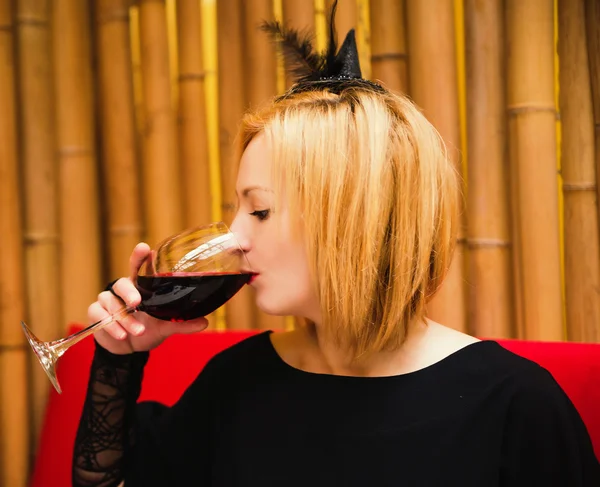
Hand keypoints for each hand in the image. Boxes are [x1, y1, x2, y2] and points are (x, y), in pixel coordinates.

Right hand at [88, 243, 208, 353]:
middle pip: (122, 283)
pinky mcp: (96, 314)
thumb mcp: (165, 327)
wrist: (127, 348)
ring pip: (111, 303)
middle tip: (137, 303)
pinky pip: (99, 316)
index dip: (139, 257)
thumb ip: (182, 324)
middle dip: (128, 293)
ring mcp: (108, 301)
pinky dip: (111, 326)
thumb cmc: (146, 330)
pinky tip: (121, 334)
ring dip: (124, 319)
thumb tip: (205, 322)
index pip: (137, 268)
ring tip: (137, 331)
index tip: (144, 248)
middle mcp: (123, 291)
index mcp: (140, 288)